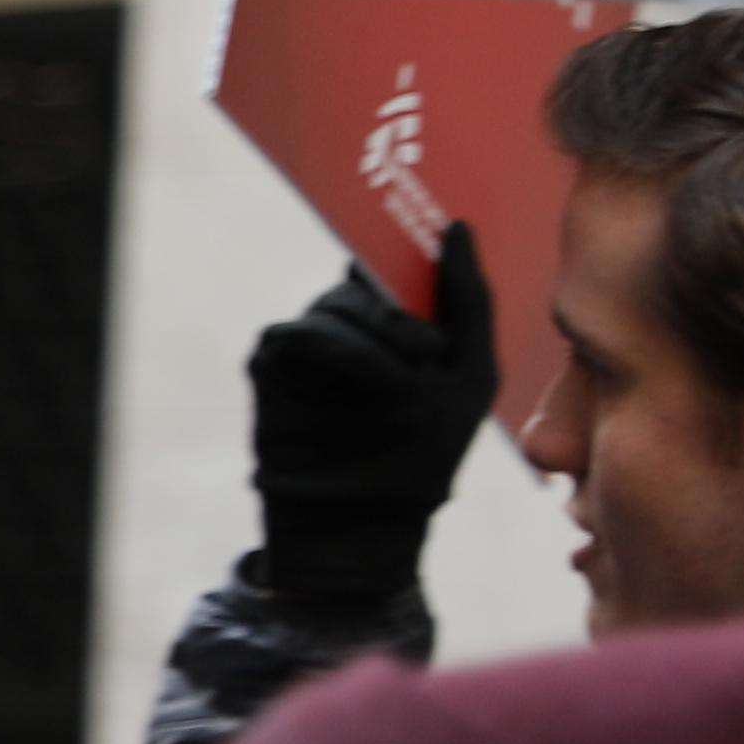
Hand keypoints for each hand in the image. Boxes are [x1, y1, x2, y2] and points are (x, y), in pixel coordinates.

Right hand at [244, 229, 496, 610]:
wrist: (366, 519)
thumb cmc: (428, 451)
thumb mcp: (472, 372)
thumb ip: (468, 300)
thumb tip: (457, 224)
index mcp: (401, 318)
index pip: (400, 262)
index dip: (414, 247)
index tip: (437, 233)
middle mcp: (353, 324)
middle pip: (366, 285)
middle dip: (399, 317)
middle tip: (426, 354)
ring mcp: (309, 344)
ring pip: (333, 307)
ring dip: (373, 340)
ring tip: (399, 385)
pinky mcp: (271, 368)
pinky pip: (292, 333)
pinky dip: (331, 350)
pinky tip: (357, 379)